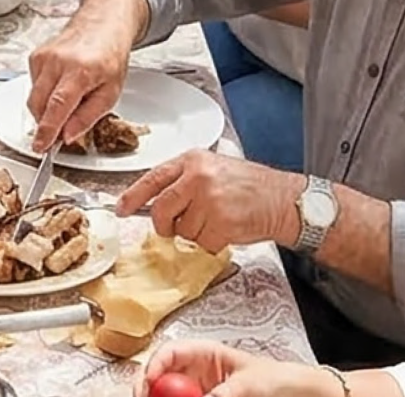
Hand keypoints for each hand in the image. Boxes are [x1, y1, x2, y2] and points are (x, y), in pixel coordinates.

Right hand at [26, 22, 130, 151]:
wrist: (102, 25)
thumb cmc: (109, 57)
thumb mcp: (111, 93)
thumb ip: (88, 116)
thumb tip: (67, 136)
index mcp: (81, 71)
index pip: (58, 106)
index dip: (47, 130)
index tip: (40, 146)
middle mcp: (58, 61)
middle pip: (39, 104)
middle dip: (45, 123)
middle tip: (58, 132)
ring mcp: (44, 57)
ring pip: (34, 97)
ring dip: (46, 109)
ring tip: (69, 100)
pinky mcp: (35, 56)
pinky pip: (33, 86)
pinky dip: (44, 94)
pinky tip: (60, 86)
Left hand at [116, 150, 303, 253]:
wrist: (284, 199)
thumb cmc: (251, 186)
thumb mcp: (214, 169)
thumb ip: (184, 180)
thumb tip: (154, 201)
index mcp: (193, 160)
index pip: (153, 178)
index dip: (133, 196)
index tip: (120, 208)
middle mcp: (198, 177)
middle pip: (162, 209)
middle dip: (165, 224)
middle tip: (176, 227)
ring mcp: (210, 200)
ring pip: (183, 230)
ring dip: (197, 233)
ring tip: (217, 220)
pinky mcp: (222, 222)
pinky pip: (203, 243)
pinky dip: (213, 243)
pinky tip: (227, 229)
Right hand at [143, 342, 335, 396]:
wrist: (305, 395)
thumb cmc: (281, 380)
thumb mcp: (250, 385)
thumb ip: (223, 395)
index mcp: (205, 353)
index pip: (169, 354)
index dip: (152, 368)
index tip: (147, 387)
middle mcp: (198, 372)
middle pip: (162, 379)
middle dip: (151, 391)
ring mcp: (202, 392)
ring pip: (173, 394)